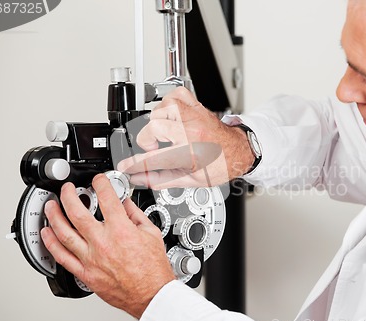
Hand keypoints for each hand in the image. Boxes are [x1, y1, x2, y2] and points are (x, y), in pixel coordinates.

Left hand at [41, 174, 174, 318]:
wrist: (151, 294)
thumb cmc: (153, 269)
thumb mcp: (151, 234)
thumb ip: (136, 215)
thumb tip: (126, 204)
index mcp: (121, 230)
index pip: (106, 198)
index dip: (101, 183)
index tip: (98, 180)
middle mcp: (103, 242)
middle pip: (77, 212)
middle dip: (69, 195)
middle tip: (67, 189)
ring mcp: (91, 258)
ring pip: (64, 233)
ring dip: (54, 216)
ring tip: (51, 206)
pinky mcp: (85, 273)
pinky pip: (62, 257)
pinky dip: (51, 243)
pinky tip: (47, 234)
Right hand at [117, 87, 253, 188]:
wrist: (240, 152)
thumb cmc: (220, 166)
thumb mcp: (191, 181)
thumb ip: (161, 179)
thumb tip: (140, 178)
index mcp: (190, 152)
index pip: (153, 158)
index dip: (134, 163)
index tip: (125, 166)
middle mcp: (191, 130)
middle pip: (153, 126)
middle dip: (147, 139)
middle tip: (155, 148)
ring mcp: (194, 115)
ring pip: (161, 107)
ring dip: (158, 121)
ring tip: (165, 133)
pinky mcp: (196, 106)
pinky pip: (175, 94)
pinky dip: (168, 103)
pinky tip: (171, 116)